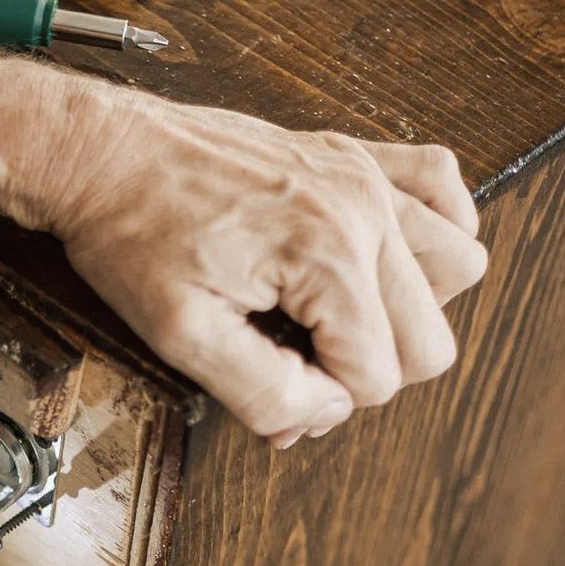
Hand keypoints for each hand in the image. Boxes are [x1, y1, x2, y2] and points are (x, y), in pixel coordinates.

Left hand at [0, 41, 486, 446]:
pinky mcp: (355, 154)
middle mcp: (363, 209)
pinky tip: (380, 259)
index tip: (272, 382)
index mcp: (327, 255)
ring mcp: (366, 176)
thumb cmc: (133, 236)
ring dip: (408, 310)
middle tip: (297, 360)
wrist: (105, 155)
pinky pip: (443, 190)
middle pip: (428, 339)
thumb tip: (324, 411)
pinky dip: (431, 233)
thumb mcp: (181, 338)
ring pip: (459, 268)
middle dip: (366, 367)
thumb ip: (263, 391)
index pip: (379, 377)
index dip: (326, 400)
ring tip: (336, 316)